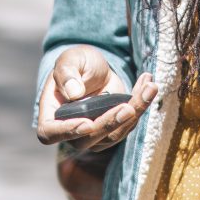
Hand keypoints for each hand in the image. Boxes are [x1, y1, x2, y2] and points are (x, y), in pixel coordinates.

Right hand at [36, 45, 156, 154]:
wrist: (94, 68)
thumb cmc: (76, 63)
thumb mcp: (70, 60)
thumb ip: (67, 74)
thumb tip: (74, 93)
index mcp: (51, 114)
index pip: (51, 133)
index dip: (67, 132)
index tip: (87, 123)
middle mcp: (71, 130)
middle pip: (88, 139)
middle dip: (110, 124)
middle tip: (128, 107)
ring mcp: (94, 134)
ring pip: (114, 133)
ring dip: (135, 111)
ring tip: (149, 86)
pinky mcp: (114, 130)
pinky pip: (129, 123)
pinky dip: (141, 103)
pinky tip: (148, 84)